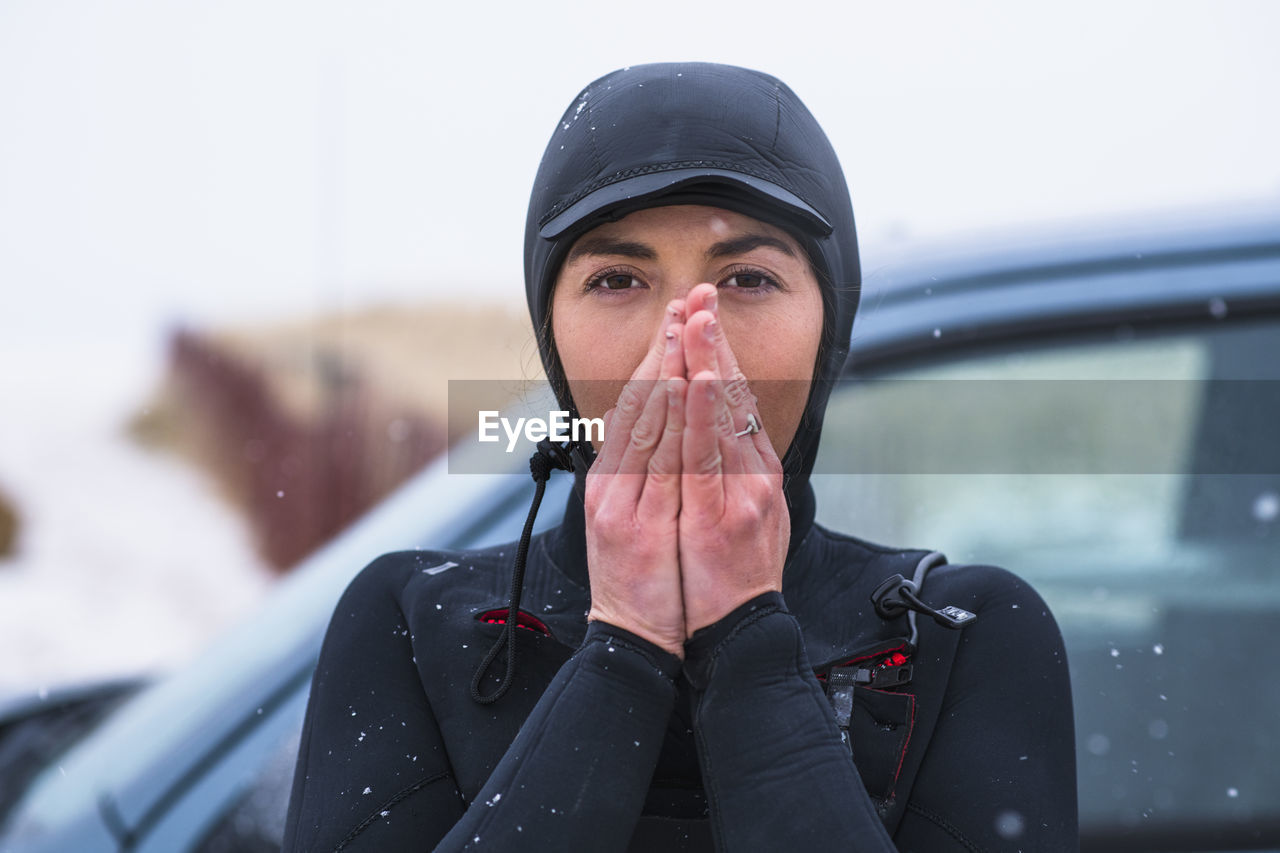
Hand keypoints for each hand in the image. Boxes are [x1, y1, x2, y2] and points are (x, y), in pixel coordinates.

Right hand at [584, 300, 689, 657]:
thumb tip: (667, 431)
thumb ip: (650, 472)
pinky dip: (676, 419)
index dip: (660, 355)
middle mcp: (613, 481)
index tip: (679, 315)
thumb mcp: (640, 516)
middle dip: (667, 346)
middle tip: (687, 299)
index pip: (638, 401)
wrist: (635, 636)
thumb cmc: (645, 577)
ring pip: (650, 422)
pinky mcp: (636, 524)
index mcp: (614, 475)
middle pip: (642, 401)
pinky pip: (662, 461)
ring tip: (687, 324)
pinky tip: (688, 384)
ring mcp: (624, 501)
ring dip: (671, 368)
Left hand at [678, 284, 789, 634]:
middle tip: (700, 293)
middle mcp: (753, 474)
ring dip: (708, 362)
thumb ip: (722, 471)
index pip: (733, 400)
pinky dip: (705, 414)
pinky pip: (709, 456)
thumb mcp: (734, 514)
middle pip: (733, 396)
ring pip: (722, 416)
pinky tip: (701, 381)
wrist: (739, 633)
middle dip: (714, 341)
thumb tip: (704, 435)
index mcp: (752, 472)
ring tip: (698, 319)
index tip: (700, 314)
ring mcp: (741, 493)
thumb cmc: (729, 578)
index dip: (717, 353)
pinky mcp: (722, 515)